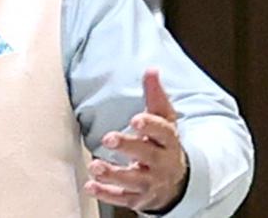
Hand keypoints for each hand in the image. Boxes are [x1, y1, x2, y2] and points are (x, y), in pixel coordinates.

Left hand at [84, 69, 189, 212]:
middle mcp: (162, 162)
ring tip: (95, 166)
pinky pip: (123, 197)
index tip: (135, 119)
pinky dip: (107, 193)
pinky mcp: (139, 197)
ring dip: (113, 173)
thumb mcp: (164, 120)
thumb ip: (156, 97)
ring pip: (134, 180)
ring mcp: (151, 182)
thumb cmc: (164, 144)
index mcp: (168, 141)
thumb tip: (151, 70)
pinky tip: (91, 186)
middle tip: (108, 138)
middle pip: (147, 155)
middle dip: (128, 147)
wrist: (177, 181)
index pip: (163, 132)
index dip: (150, 126)